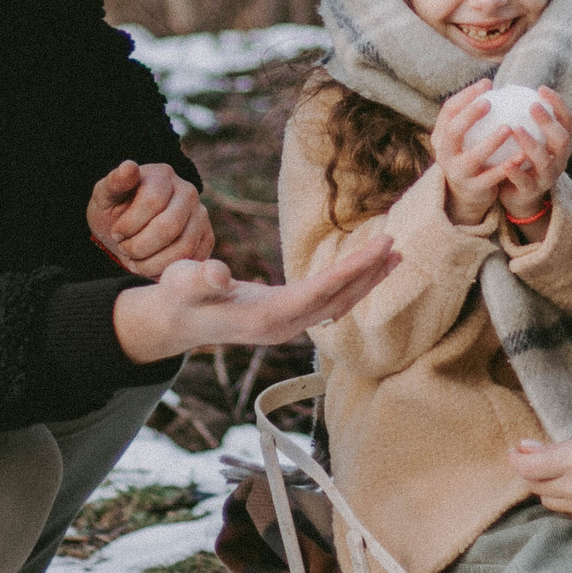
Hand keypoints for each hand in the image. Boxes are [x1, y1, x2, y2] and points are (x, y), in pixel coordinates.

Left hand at [87, 161, 214, 277]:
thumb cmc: (116, 210)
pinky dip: (168, 269)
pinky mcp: (206, 237)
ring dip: (152, 263)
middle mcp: (188, 192)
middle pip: (169, 227)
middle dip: (140, 246)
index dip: (129, 225)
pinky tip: (151, 265)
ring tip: (136, 260)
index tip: (116, 233)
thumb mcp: (105, 196)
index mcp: (162, 175)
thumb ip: (114, 183)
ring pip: (184, 247)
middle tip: (125, 249)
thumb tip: (129, 167)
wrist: (130, 228)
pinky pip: (193, 259)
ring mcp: (201, 214)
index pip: (152, 202)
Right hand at [111, 233, 399, 362]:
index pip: (321, 292)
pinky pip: (328, 304)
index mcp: (267, 318)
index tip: (380, 249)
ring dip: (365, 282)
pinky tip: (362, 271)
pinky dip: (350, 285)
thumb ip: (200, 277)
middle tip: (397, 245)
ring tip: (393, 256)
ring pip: (337, 305)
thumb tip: (218, 273)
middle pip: (337, 301)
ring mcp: (287, 327)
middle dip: (369, 275)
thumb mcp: (183, 281)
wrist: (174, 320)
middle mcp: (284, 327)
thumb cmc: (179, 295)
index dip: (352, 271)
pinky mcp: (286, 320)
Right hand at [432, 81, 527, 226]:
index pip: (448, 110)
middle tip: (490, 102)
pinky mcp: (473, 188)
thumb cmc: (470, 153)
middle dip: (470, 115)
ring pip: (472, 157)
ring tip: (508, 128)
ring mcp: (457, 173)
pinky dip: (506, 166)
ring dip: (490, 142)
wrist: (466, 194)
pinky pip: (491, 177)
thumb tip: (494, 84)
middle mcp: (444, 154)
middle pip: (453, 131)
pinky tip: (522, 155)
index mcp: (441, 136)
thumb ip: (473, 116)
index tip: (487, 84)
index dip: (466, 95)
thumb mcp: (465, 136)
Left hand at [495, 90, 571, 224]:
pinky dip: (516, 171)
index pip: (566, 119)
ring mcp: (547, 177)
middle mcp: (559, 159)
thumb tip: (505, 88)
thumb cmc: (522, 159)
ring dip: (531, 143)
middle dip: (549, 122)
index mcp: (560, 143)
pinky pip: (525, 182)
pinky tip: (506, 162)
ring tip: (516, 128)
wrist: (520, 197)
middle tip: (532, 106)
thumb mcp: (528, 138)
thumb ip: (523, 119)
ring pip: (545, 161)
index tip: (541, 89)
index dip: (558, 103)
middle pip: (561, 139)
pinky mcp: (532, 192)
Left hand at [507, 429, 571, 524]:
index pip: (529, 468)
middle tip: (534, 460)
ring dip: (547, 489)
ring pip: (549, 503)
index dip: (516, 460)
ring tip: (558, 475)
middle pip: (536, 487)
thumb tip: (524, 449)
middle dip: (531, 474)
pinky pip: (568, 514)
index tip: (514, 452)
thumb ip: (556, 447)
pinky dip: (565, 502)